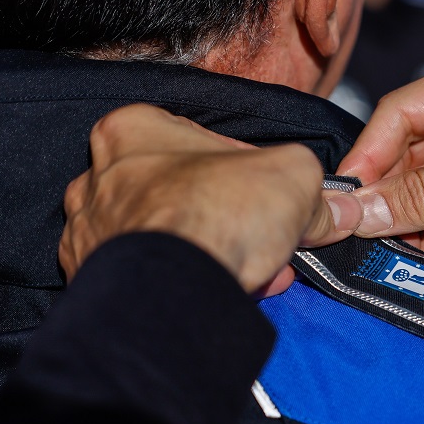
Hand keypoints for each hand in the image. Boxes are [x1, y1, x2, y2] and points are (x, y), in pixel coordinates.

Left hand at [61, 105, 359, 295]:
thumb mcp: (294, 177)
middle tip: (264, 235)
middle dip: (228, 217)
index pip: (197, 138)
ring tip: (253, 269)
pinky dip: (185, 283)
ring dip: (210, 251)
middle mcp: (98, 178)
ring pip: (164, 237)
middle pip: (180, 191)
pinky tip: (224, 289)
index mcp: (132, 130)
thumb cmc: (216, 216)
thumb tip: (334, 210)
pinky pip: (150, 278)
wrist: (177, 293)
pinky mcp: (94, 284)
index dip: (245, 167)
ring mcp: (90, 234)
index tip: (268, 191)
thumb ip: (315, 188)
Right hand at [336, 49, 423, 296]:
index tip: (346, 198)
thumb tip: (358, 210)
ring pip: (418, 187)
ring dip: (404, 221)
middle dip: (387, 194)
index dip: (370, 154)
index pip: (404, 110)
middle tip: (360, 233)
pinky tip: (423, 257)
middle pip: (405, 151)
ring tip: (393, 251)